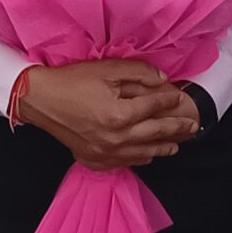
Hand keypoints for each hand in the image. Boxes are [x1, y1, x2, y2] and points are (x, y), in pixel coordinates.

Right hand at [18, 60, 198, 168]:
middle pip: (155, 135)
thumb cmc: (72, 81)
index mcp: (120, 115)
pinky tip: (146, 155)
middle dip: (176, 129)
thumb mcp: (106, 69)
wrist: (39, 99)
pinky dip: (139, 158)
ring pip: (143, 154)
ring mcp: (104, 153)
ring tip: (176, 145)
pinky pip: (123, 163)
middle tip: (192, 126)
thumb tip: (162, 80)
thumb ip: (138, 73)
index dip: (168, 99)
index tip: (178, 95)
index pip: (154, 107)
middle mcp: (116, 139)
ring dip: (162, 148)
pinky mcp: (93, 160)